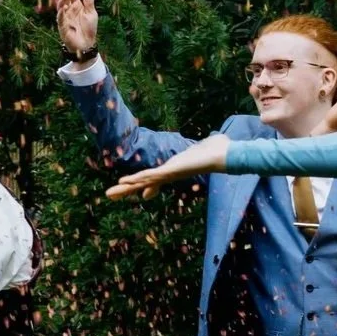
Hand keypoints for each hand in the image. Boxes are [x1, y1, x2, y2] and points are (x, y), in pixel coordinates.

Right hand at [56, 0, 98, 57]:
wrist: (87, 44)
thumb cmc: (89, 29)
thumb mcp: (91, 12)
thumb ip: (89, 1)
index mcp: (76, 6)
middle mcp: (69, 11)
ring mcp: (65, 19)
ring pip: (60, 8)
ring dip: (62, 1)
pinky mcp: (63, 27)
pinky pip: (60, 19)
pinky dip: (61, 13)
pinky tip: (63, 8)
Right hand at [107, 133, 227, 198]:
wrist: (226, 155)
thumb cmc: (220, 149)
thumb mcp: (208, 145)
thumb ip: (209, 143)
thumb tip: (217, 139)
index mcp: (176, 168)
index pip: (157, 178)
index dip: (149, 186)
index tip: (144, 196)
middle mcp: (171, 173)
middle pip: (145, 183)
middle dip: (127, 190)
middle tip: (110, 196)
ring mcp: (170, 173)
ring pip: (143, 181)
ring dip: (126, 188)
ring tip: (111, 193)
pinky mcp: (171, 171)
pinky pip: (151, 176)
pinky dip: (138, 180)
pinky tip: (126, 183)